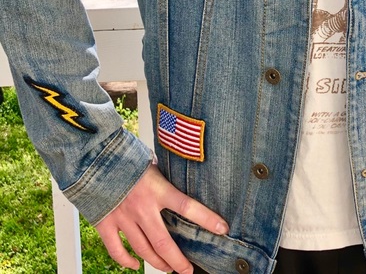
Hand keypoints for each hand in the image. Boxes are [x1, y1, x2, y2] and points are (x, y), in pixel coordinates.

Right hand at [95, 164, 228, 272]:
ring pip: (144, 250)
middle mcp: (142, 207)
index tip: (222, 229)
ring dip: (158, 263)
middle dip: (178, 261)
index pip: (188, 207)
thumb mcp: (152, 160)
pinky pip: (116, 250)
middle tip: (188, 270)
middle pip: (164, 243)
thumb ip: (164, 173)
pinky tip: (135, 265)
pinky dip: (126, 261)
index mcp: (158, 189)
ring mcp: (123, 217)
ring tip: (168, 268)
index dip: (207, 219)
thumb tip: (181, 168)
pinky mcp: (105, 223)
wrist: (92, 156)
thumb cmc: (125, 154)